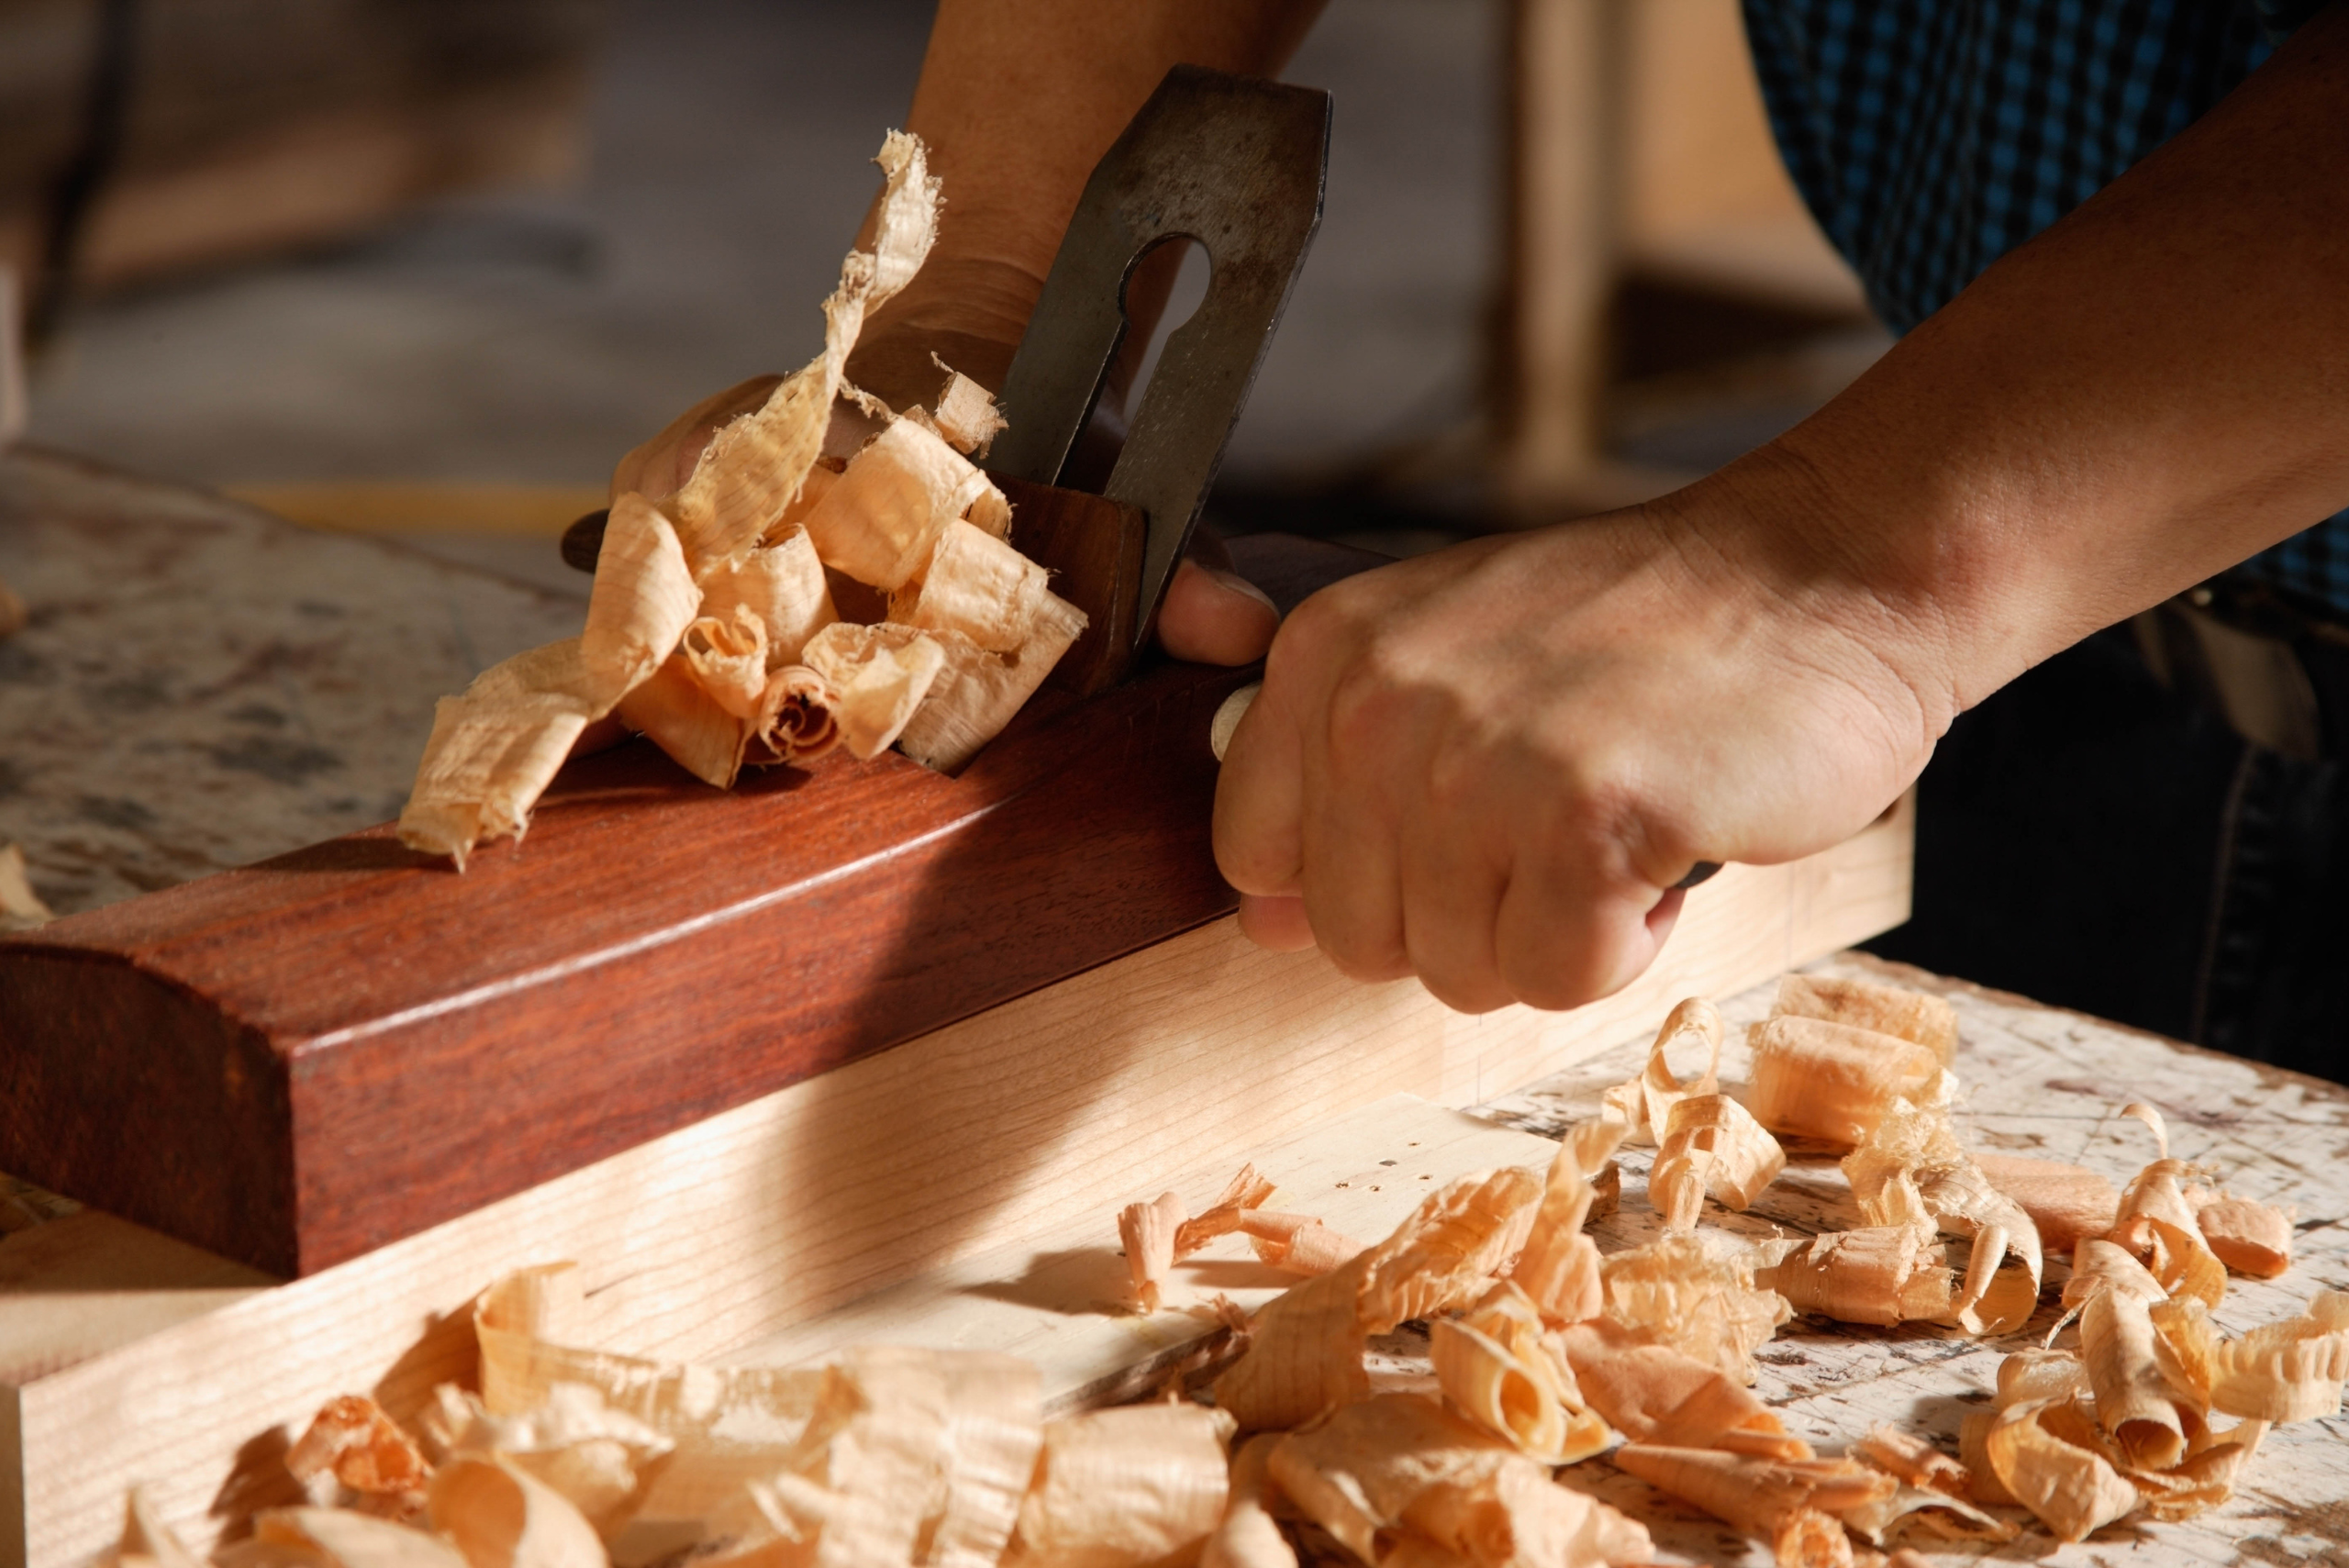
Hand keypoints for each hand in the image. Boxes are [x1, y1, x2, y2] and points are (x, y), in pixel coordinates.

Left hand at [1210, 478, 1949, 1012]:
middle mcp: (1378, 702)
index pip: (1251, 856)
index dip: (1363, 877)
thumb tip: (1257, 921)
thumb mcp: (1450, 660)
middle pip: (1354, 940)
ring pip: (1456, 975)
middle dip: (1466, 916)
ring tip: (1614, 817)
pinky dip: (1628, 943)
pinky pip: (1557, 982)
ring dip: (1554, 929)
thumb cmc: (1643, 636)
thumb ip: (1336, 778)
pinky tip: (1662, 844)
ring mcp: (1478, 763)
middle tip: (1557, 817)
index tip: (1451, 830)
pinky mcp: (1585, 822)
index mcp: (1328, 653)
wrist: (1825, 576)